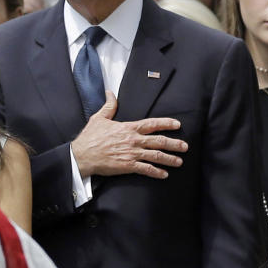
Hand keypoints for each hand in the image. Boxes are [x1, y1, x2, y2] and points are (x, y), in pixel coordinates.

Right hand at [71, 91, 186, 178]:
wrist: (82, 155)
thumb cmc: (90, 137)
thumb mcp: (99, 118)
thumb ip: (109, 106)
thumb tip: (110, 93)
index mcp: (128, 128)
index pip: (152, 124)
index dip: (166, 124)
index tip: (177, 124)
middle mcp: (133, 140)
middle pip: (158, 141)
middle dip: (174, 143)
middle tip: (185, 146)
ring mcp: (132, 154)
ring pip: (156, 156)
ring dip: (169, 159)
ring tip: (179, 162)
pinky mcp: (128, 166)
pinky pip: (146, 169)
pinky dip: (156, 172)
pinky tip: (164, 175)